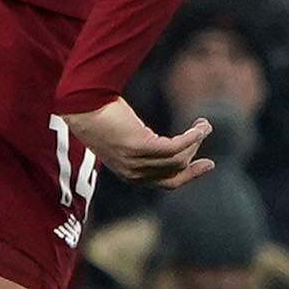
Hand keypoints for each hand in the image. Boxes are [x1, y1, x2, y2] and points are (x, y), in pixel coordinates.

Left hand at [61, 97, 213, 190]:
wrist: (81, 106)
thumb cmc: (100, 117)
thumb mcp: (124, 137)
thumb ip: (142, 146)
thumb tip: (166, 143)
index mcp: (130, 174)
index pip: (167, 182)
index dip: (190, 174)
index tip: (207, 163)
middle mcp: (133, 173)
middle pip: (176, 170)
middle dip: (195, 152)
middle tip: (204, 130)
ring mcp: (134, 162)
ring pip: (177, 159)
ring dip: (195, 141)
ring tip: (203, 124)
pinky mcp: (137, 147)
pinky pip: (173, 147)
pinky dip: (190, 138)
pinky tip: (198, 127)